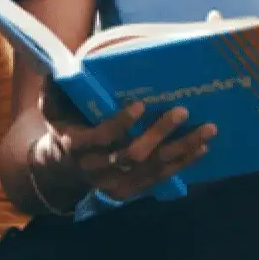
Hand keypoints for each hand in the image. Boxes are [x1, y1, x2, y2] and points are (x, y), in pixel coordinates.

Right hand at [43, 93, 215, 201]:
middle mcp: (96, 169)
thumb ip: (55, 88)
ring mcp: (114, 183)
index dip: (120, 123)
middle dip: (159, 133)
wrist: (61, 169)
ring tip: (207, 130)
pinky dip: (183, 164)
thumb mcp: (51, 107)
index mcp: (77, 145)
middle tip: (182, 111)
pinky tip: (202, 149)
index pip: (101, 137)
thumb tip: (58, 68)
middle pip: (133, 154)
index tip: (140, 104)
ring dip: (181, 149)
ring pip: (152, 169)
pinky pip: (160, 179)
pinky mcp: (129, 191)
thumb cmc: (63, 126)